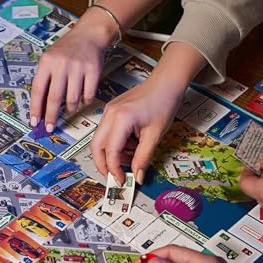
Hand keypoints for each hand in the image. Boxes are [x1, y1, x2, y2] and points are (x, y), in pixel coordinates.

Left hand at [30, 7, 116, 132]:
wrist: (89, 34)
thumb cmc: (67, 50)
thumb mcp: (50, 59)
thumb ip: (45, 80)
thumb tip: (40, 108)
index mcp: (47, 62)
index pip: (38, 90)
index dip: (35, 108)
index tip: (35, 122)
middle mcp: (61, 64)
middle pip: (54, 98)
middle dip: (51, 116)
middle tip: (50, 128)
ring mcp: (78, 68)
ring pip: (72, 100)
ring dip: (70, 108)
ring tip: (69, 108)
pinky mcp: (93, 71)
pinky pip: (88, 96)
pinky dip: (85, 102)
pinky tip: (82, 99)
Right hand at [90, 41, 205, 184]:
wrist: (166, 82)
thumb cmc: (163, 102)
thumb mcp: (155, 135)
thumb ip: (143, 158)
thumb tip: (137, 176)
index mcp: (121, 119)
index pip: (110, 152)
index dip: (114, 169)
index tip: (121, 180)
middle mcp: (110, 114)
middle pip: (96, 146)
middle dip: (103, 164)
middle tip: (115, 176)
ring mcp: (108, 111)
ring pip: (99, 140)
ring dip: (111, 154)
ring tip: (130, 158)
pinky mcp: (111, 111)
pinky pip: (107, 132)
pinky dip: (115, 144)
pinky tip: (130, 146)